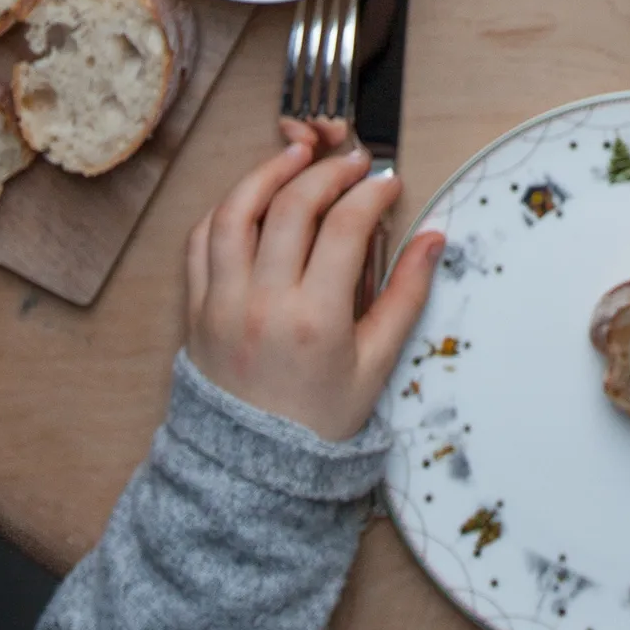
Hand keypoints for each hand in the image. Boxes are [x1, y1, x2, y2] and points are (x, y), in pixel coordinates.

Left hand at [185, 119, 445, 440]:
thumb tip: (435, 238)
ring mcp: (221, 304)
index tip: (389, 184)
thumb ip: (407, 295)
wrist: (250, 474)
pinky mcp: (195, 310)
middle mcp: (262, 304)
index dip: (371, 194)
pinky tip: (252, 196)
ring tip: (297, 155)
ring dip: (268, 173)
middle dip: (329, 172)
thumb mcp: (376, 364)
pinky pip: (200, 242)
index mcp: (314, 320)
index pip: (344, 227)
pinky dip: (225, 209)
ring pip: (235, 213)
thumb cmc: (318, 421)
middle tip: (354, 162)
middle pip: (292, 207)